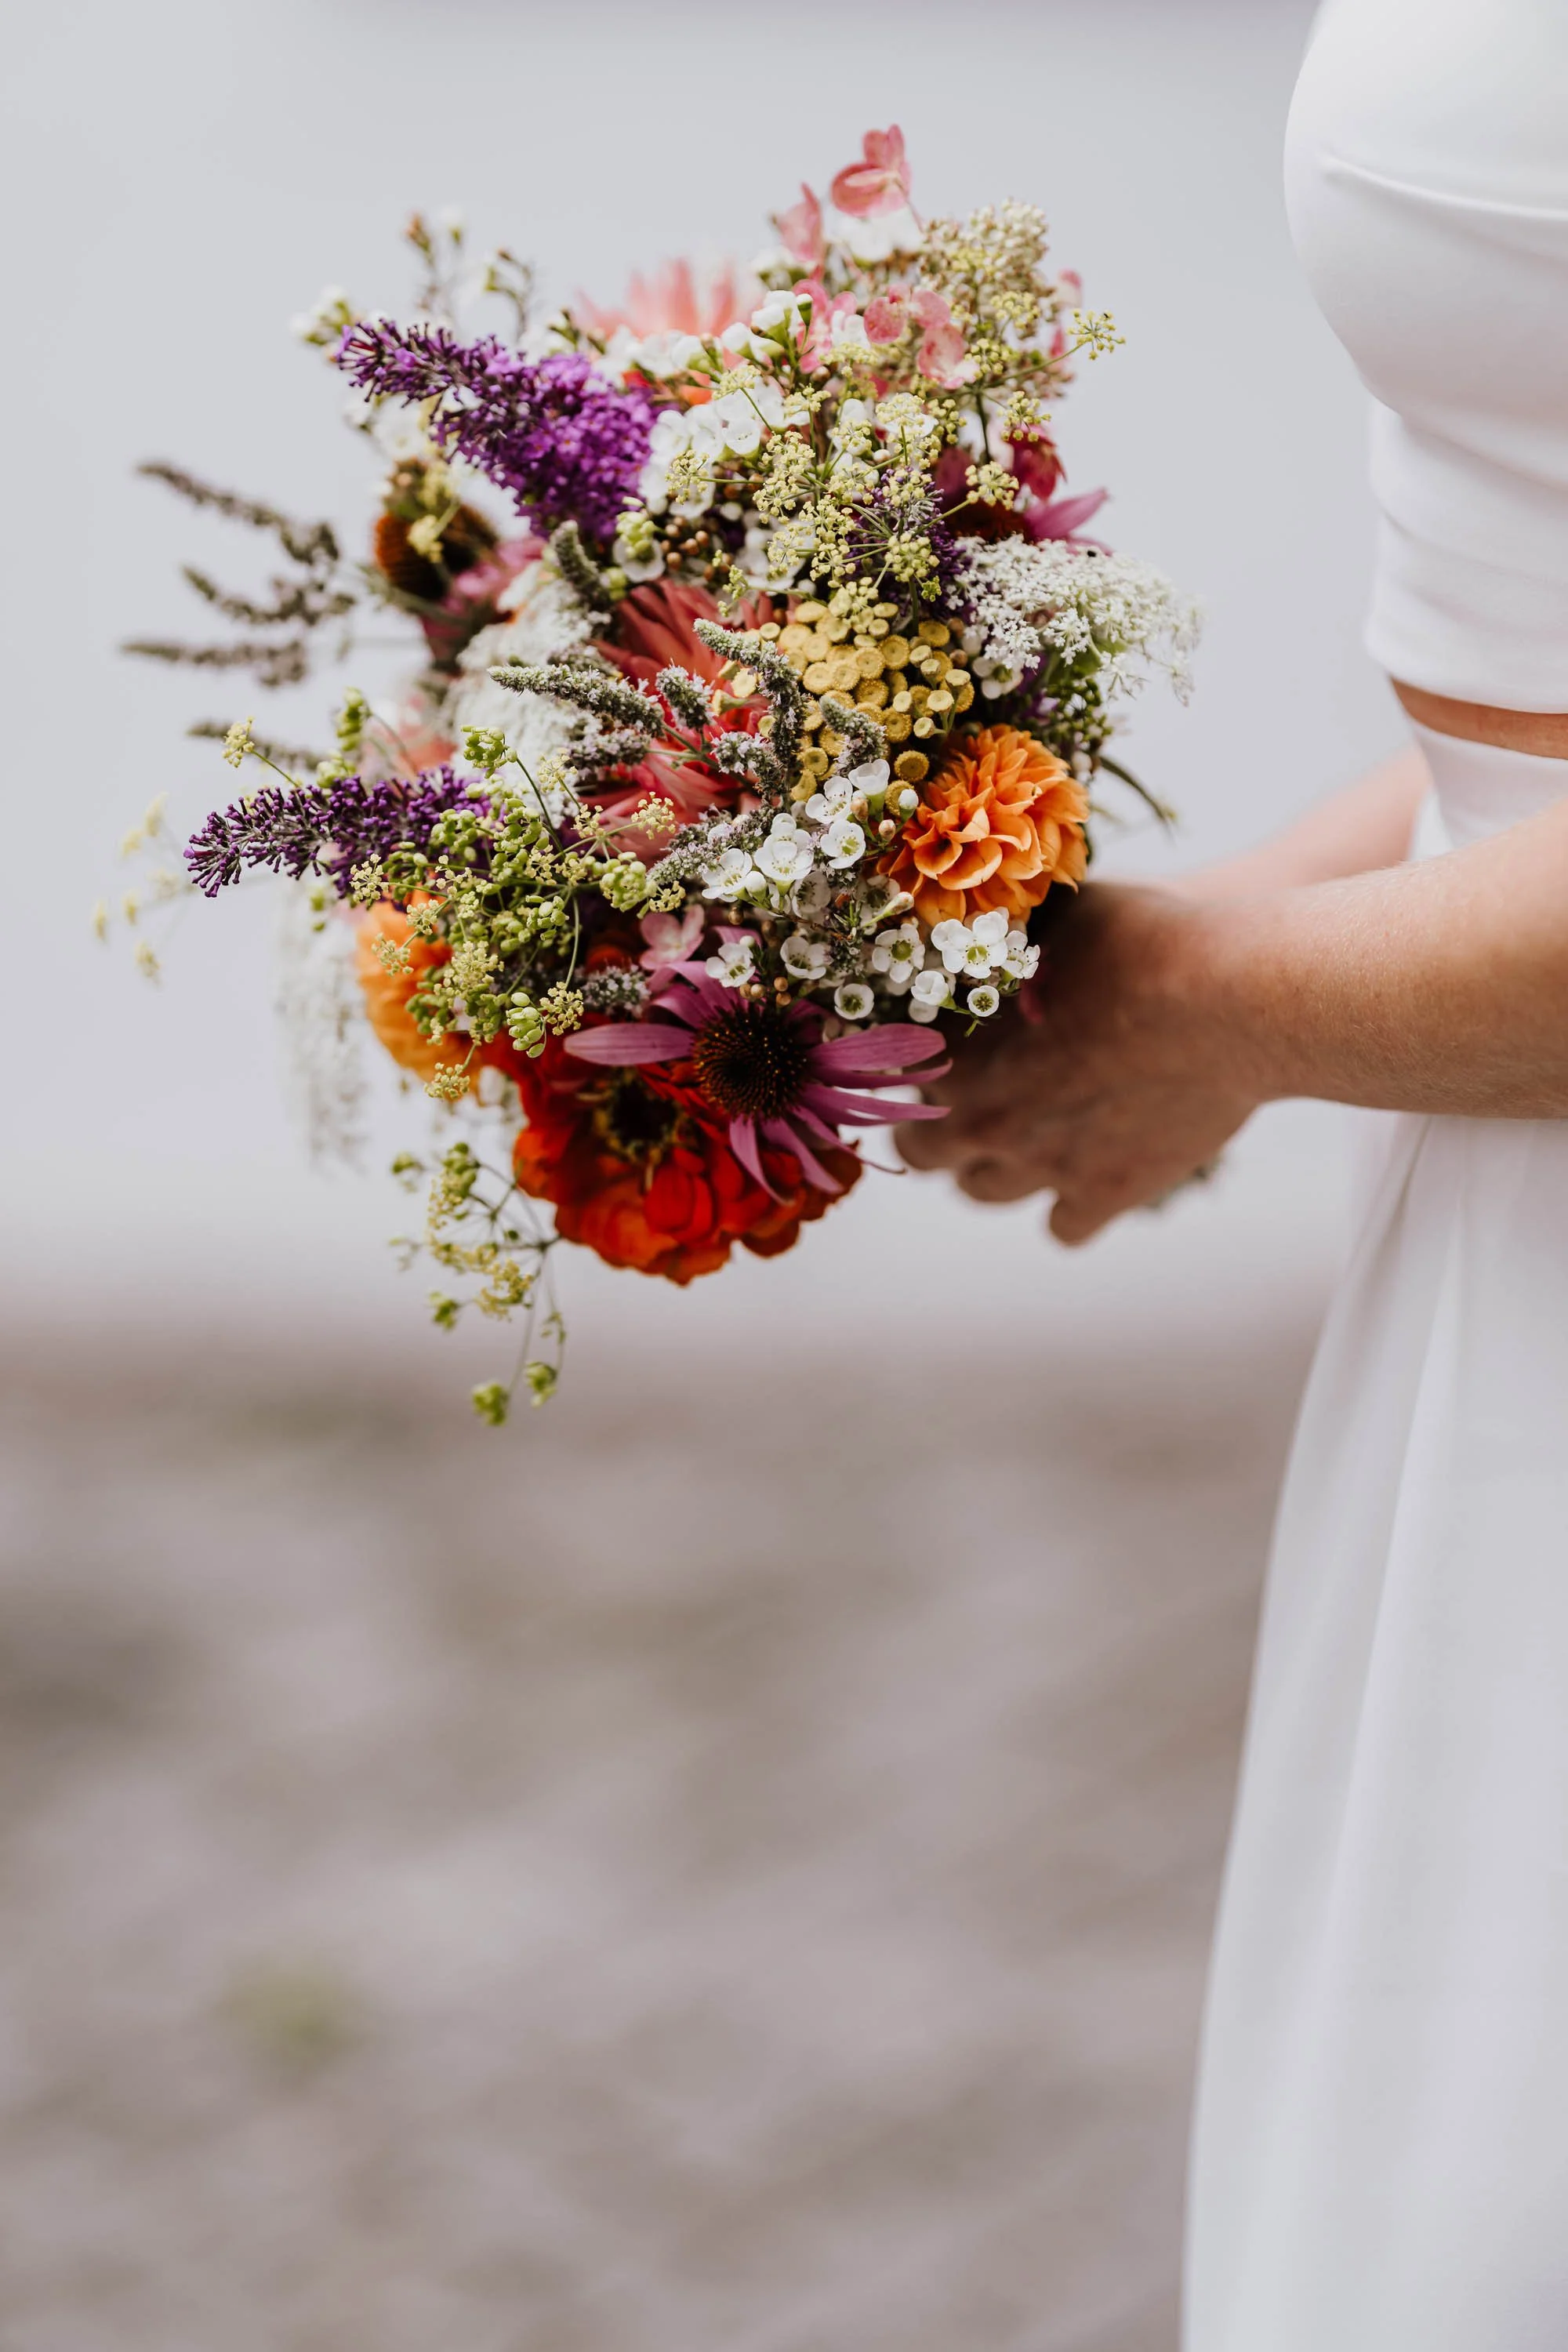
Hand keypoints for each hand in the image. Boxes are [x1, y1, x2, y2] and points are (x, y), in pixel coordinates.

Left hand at [895, 883, 1260, 1243]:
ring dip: (990, 1168)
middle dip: (930, 1127)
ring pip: (981, 1191)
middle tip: (955, 1107)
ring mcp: (1043, 1165)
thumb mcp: (1054, 922)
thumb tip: (982, 927)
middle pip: (922, 1149)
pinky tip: (1083, 1180)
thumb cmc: (1140, 942)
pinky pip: (1062, 1230)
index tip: (928, 1054)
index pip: (894, 1078)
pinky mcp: (1107, 1194)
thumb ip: (1005, 943)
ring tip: (1016, 1142)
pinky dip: (1067, 1208)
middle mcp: (985, 1119)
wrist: (1229, 999)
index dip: (907, 1066)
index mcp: (956, 1052)